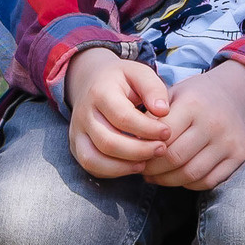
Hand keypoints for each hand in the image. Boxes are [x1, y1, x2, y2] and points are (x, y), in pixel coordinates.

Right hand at [66, 47, 172, 177]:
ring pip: (95, 158)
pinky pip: (91, 166)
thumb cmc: (122, 80)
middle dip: (139, 151)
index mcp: (100, 92)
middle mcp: (83, 114)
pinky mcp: (76, 145)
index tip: (167, 132)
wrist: (91, 81)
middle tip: (161, 149)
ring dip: (125, 166)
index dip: (147, 129)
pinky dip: (113, 171)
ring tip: (148, 162)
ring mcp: (77, 132)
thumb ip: (153, 89)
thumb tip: (163, 111)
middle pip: (108, 142)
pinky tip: (134, 166)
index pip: (122, 117)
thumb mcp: (139, 73)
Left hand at [141, 62, 244, 190]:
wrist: (234, 95)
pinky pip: (208, 181)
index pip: (161, 138)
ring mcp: (228, 141)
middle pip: (174, 158)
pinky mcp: (239, 156)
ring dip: (168, 181)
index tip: (135, 154)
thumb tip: (132, 144)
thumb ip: (151, 117)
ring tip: (156, 176)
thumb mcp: (172, 95)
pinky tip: (178, 177)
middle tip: (143, 170)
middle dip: (153, 169)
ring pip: (190, 174)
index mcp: (192, 104)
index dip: (144, 150)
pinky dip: (189, 184)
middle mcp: (213, 123)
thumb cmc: (194, 97)